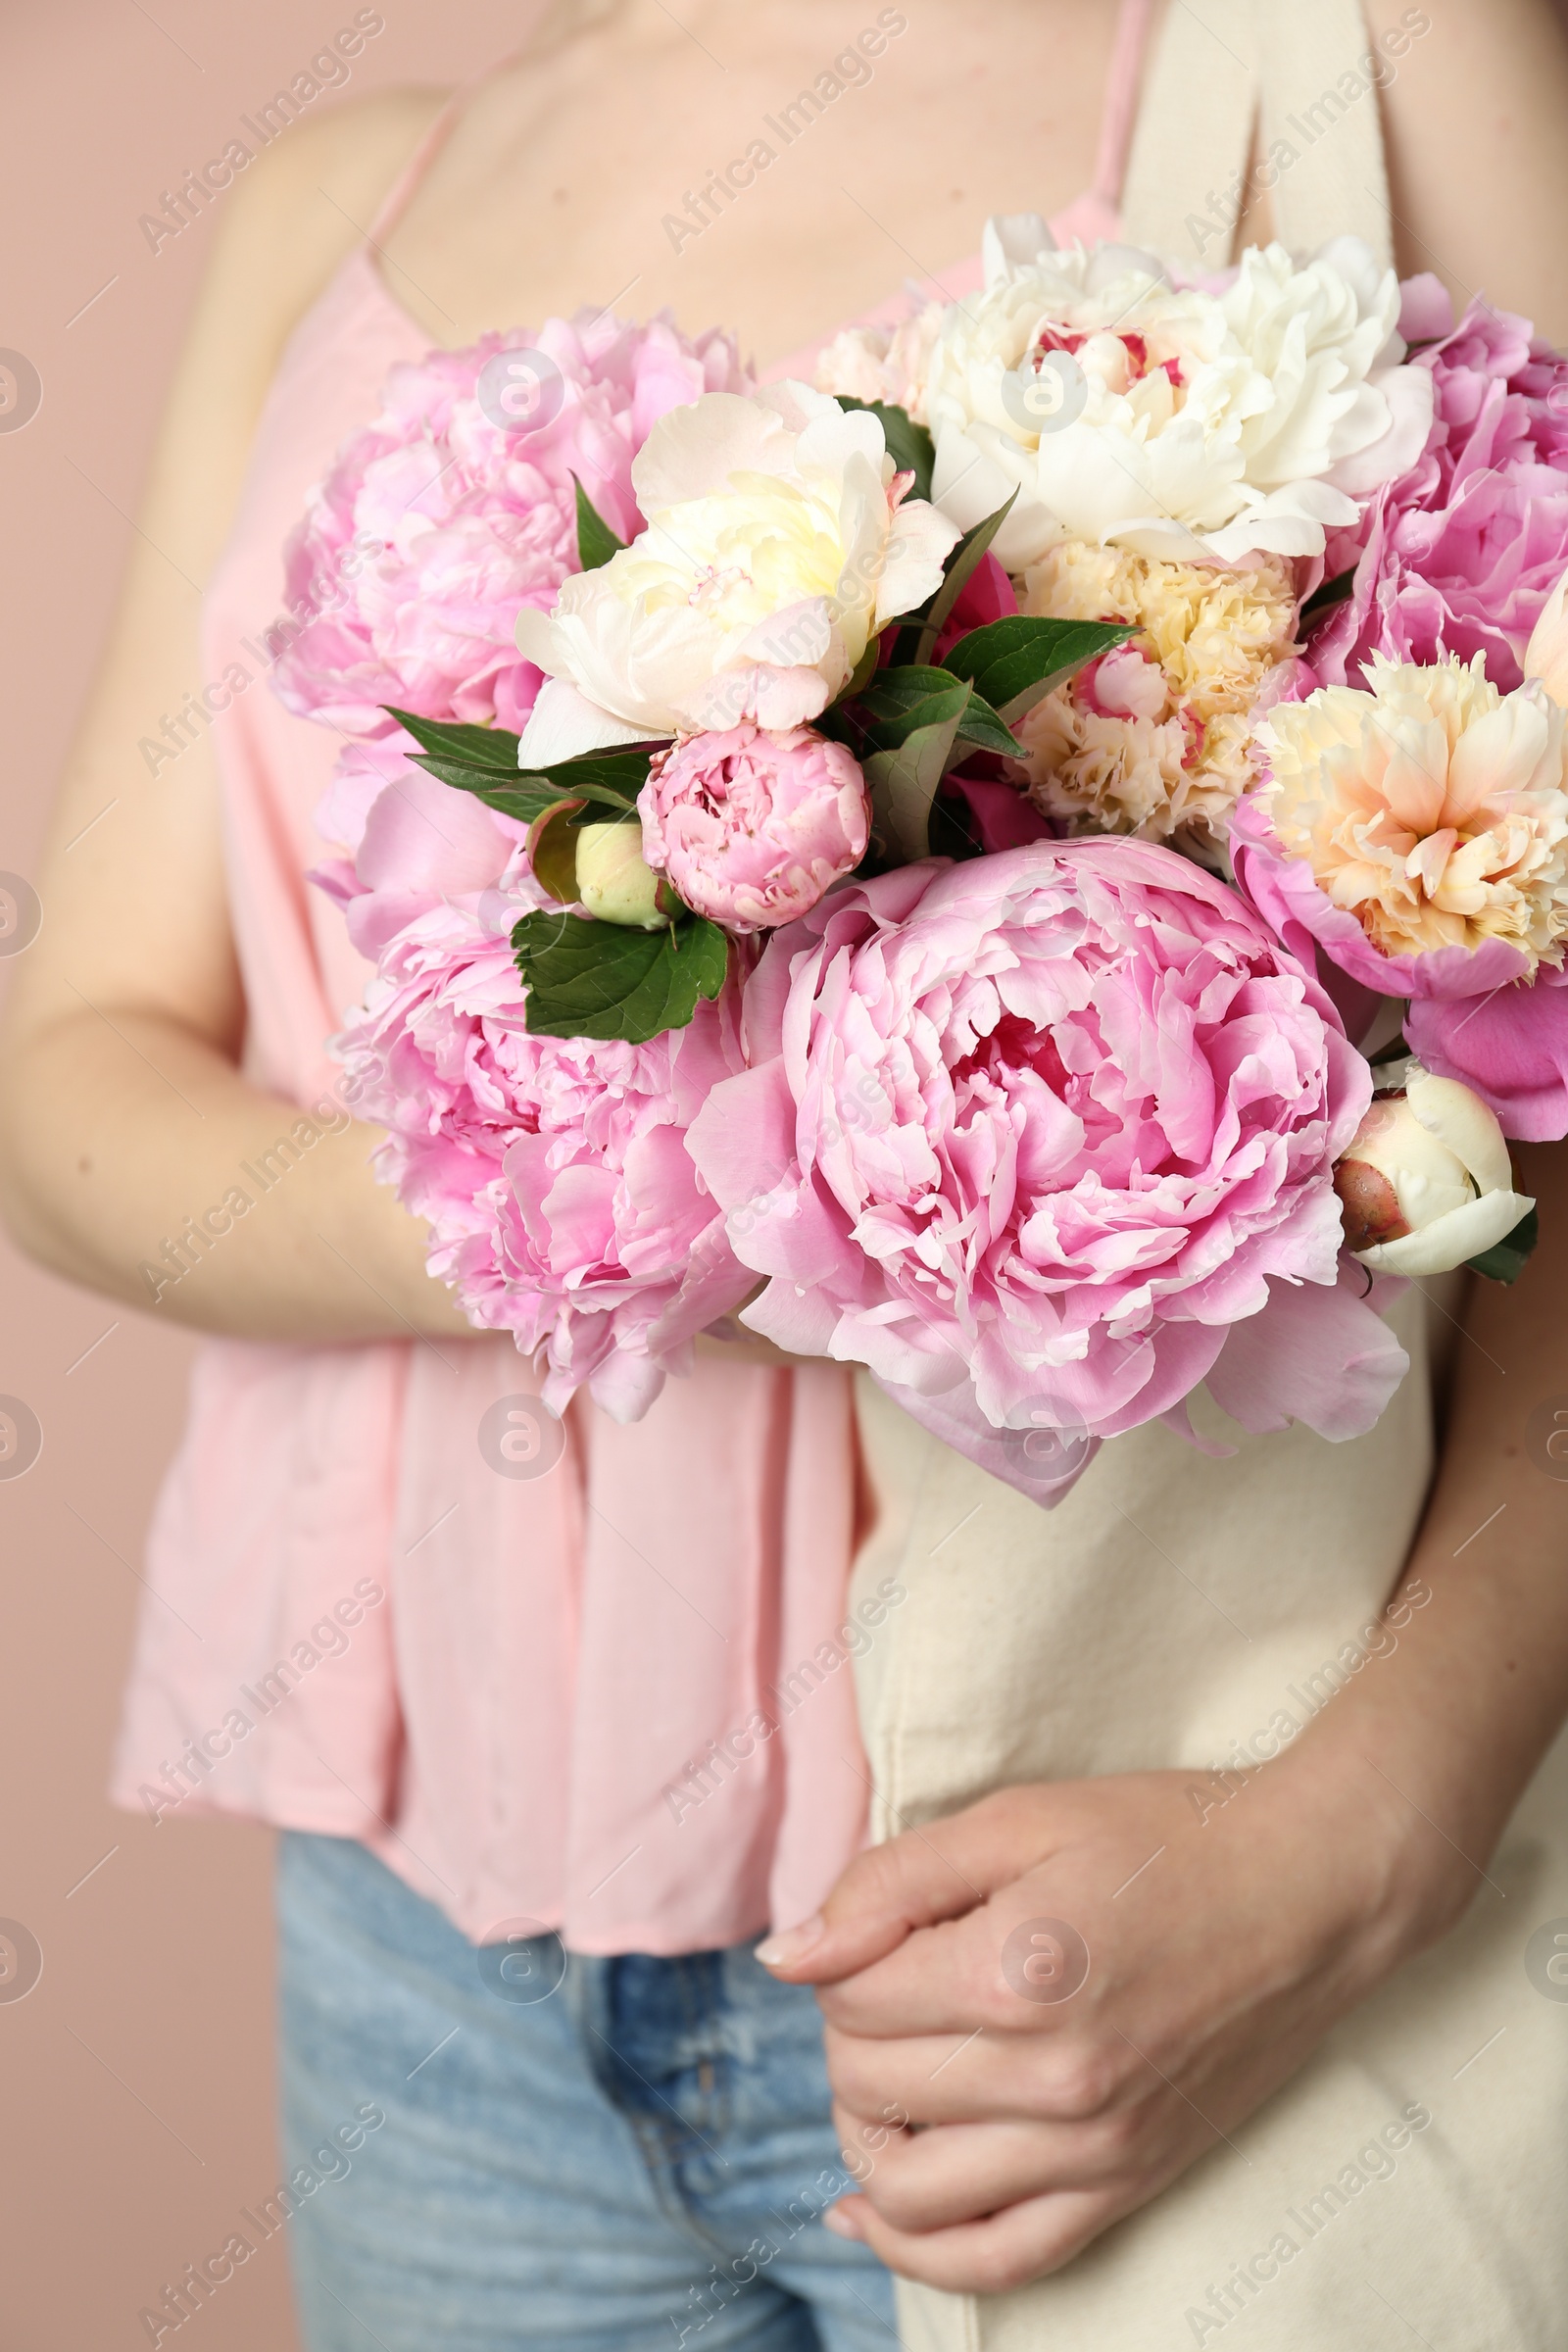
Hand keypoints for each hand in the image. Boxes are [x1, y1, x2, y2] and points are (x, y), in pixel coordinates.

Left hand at [757, 1751, 1453, 2293]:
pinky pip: (996, 2260)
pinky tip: (867, 2211)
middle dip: (845, 2032)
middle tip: (879, 1981)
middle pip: (868, 2084)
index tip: (878, 1925)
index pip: (853, 1997)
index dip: (842, 1953)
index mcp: (1017, 1973)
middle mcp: (1053, 2078)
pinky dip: (915, 2250)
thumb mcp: (1018, 1820)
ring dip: (862, 2133)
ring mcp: (1093, 2146)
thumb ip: (891, 1883)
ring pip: (908, 2189)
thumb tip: (787, 1953)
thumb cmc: (1166, 1838)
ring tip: (874, 2079)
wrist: (1312, 1894)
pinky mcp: (1126, 2184)